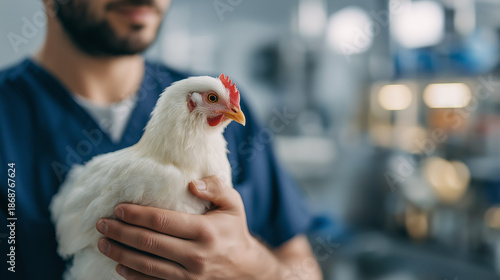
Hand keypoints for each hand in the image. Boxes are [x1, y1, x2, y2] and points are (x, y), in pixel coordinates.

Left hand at [96, 176, 283, 279]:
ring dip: (120, 254)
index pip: (162, 221)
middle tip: (101, 223)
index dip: (137, 214)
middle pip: (148, 243)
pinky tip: (119, 265)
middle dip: (120, 232)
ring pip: (146, 266)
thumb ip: (216, 188)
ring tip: (102, 243)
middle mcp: (195, 256)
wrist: (246, 270)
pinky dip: (132, 276)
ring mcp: (188, 276)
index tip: (118, 207)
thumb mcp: (234, 205)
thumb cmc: (234, 231)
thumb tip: (192, 184)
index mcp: (205, 231)